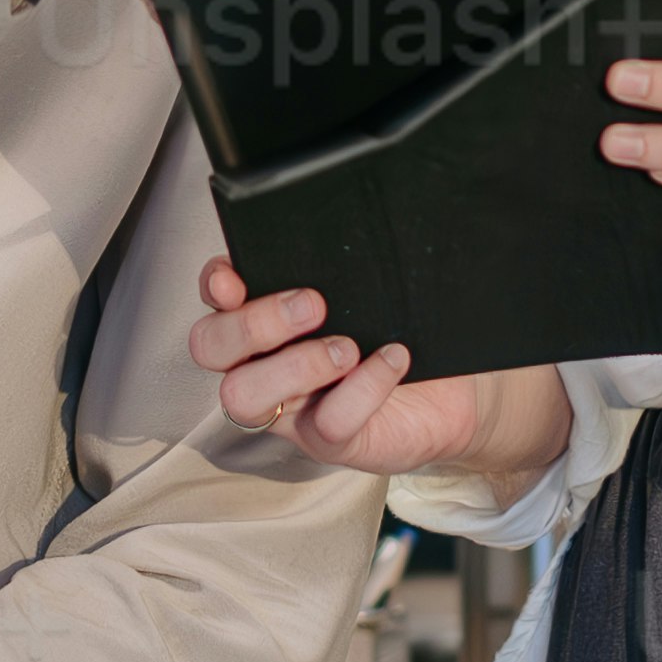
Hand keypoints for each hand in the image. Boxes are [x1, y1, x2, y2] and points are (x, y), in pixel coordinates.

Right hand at [191, 265, 564, 495]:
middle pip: (209, 348)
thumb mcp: (369, 290)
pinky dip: (363, 388)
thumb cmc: (398, 330)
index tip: (234, 277)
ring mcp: (291, 408)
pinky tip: (393, 361)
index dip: (213, 288)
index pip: (212, 302)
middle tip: (313, 305)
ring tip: (348, 346)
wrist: (452, 391)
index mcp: (264, 323)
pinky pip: (328, 422)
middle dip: (253, 323)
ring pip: (243, 396)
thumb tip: (338, 221)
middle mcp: (262, 365)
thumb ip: (340, 263)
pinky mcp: (328, 440)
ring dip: (295, 365)